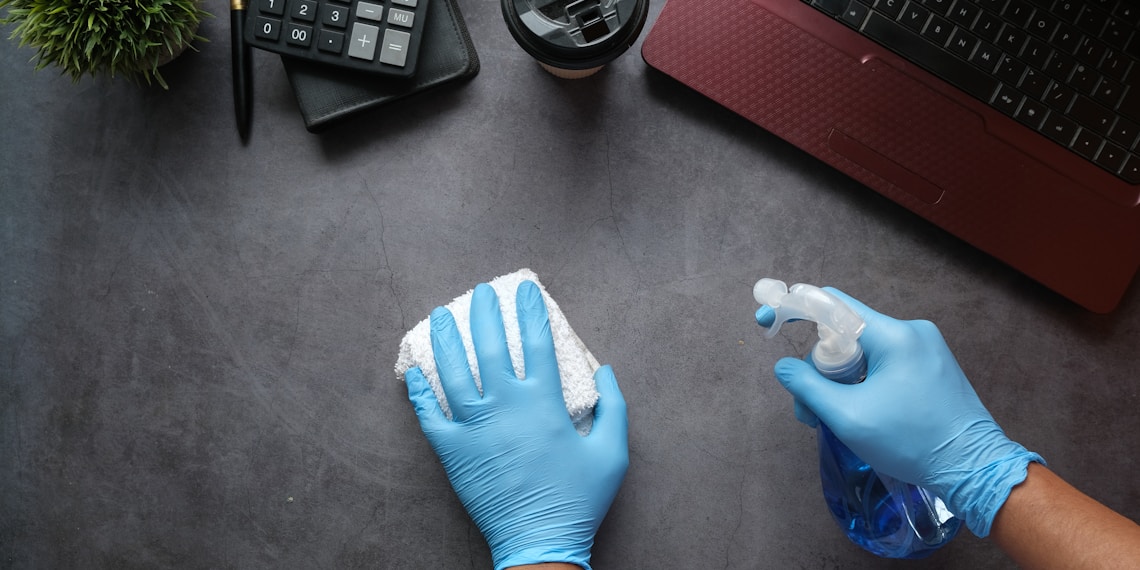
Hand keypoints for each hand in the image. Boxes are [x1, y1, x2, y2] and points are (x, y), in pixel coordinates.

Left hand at [405, 281, 628, 569]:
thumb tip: (605, 370)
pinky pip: (429, 416)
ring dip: (446, 340)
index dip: (531, 311)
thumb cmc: (579, 499)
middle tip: (480, 292)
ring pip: (453, 372)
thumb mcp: (613, 453)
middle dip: (484, 312)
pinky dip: (419, 392)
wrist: (540, 543)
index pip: (537, 342)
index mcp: (544, 403)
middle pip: (491, 346)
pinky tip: (414, 371)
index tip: (525, 289)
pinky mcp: (453, 452)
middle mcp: (506, 406)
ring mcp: (475, 428)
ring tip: (439, 316)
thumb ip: (614, 407)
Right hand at [757, 288, 1042, 536]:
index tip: (766, 320)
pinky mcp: (933, 367)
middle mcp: (911, 332)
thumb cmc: (911, 442)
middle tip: (809, 411)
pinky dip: (863, 384)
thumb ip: (808, 387)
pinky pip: (884, 364)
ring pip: (864, 353)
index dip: (793, 308)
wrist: (974, 469)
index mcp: (893, 335)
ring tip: (834, 421)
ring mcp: (926, 349)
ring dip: (840, 381)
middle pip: (845, 334)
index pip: (832, 304)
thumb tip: (783, 367)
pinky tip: (860, 414)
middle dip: (819, 368)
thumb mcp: (848, 417)